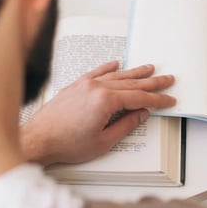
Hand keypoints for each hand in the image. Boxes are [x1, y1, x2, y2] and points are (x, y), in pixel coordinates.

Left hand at [21, 61, 175, 165]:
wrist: (38, 139)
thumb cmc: (65, 143)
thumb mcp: (103, 141)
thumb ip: (126, 125)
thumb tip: (140, 114)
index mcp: (105, 101)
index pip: (139, 97)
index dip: (157, 99)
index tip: (168, 100)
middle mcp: (95, 87)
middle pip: (131, 83)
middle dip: (152, 82)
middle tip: (166, 79)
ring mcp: (84, 84)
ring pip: (116, 75)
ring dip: (134, 72)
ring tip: (149, 69)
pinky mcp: (75, 86)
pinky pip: (96, 72)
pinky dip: (108, 67)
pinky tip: (116, 64)